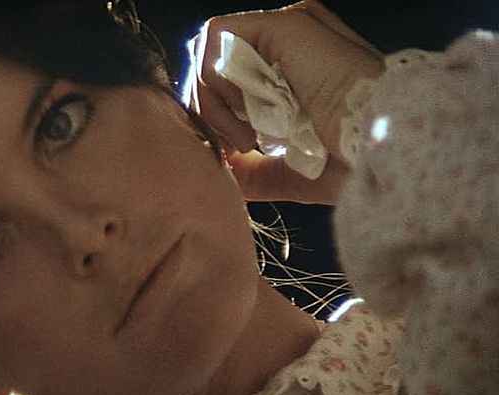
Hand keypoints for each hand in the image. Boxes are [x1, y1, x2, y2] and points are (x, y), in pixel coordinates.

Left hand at [187, 0, 383, 204]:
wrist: (384, 151)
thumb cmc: (353, 165)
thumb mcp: (293, 172)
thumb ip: (255, 169)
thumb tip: (222, 171)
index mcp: (296, 70)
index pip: (230, 76)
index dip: (216, 113)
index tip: (229, 153)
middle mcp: (291, 43)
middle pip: (216, 62)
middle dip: (208, 109)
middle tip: (230, 148)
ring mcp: (289, 29)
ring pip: (211, 50)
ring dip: (212, 102)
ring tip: (245, 140)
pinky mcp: (285, 23)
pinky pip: (217, 37)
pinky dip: (214, 81)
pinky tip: (245, 119)